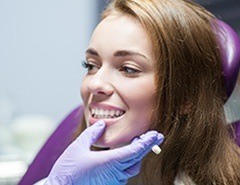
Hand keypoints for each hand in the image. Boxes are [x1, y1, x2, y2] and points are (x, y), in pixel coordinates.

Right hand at [44, 120, 163, 184]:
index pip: (134, 151)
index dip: (146, 142)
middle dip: (147, 146)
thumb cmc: (68, 171)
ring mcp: (113, 180)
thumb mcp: (78, 147)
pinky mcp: (110, 184)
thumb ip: (91, 133)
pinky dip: (129, 162)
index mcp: (109, 162)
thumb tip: (101, 124)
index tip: (155, 134)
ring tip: (139, 143)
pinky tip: (126, 155)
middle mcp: (114, 173)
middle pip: (137, 158)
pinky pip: (125, 173)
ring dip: (138, 154)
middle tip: (154, 136)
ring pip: (133, 167)